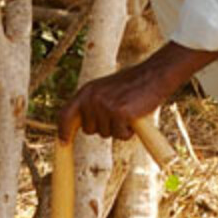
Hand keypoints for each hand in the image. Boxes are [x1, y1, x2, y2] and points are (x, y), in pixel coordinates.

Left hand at [58, 42, 217, 141]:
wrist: (154, 76)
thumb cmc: (132, 86)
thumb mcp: (105, 90)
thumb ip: (92, 104)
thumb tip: (83, 126)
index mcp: (86, 91)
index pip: (65, 114)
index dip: (63, 130)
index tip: (62, 142)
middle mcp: (91, 99)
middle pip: (89, 130)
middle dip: (104, 128)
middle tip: (118, 115)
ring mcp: (104, 106)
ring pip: (106, 134)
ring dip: (118, 129)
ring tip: (128, 112)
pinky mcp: (119, 113)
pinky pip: (120, 135)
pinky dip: (128, 132)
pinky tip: (135, 117)